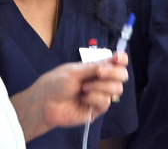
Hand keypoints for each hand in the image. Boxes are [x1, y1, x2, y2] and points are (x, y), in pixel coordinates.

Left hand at [10, 51, 128, 141]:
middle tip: (100, 73)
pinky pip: (106, 102)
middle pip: (122, 75)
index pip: (115, 62)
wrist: (45, 103)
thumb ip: (95, 67)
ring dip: (100, 86)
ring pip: (117, 89)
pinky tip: (83, 99)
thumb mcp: (75, 71)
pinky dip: (95, 98)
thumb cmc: (56, 84)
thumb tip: (113, 61)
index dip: (121, 59)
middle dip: (113, 73)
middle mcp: (100, 81)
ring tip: (84, 88)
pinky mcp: (97, 109)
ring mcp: (99, 95)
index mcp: (95, 68)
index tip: (117, 58)